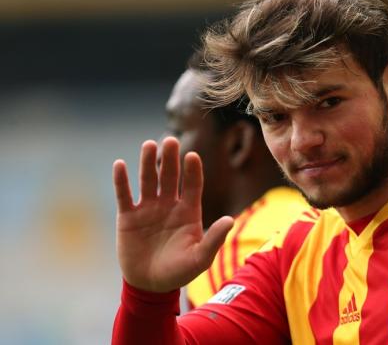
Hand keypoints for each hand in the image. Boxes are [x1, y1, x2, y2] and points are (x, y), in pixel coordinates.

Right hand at [113, 137, 232, 291]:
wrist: (150, 285)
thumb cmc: (179, 272)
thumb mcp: (200, 258)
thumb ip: (214, 239)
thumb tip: (229, 220)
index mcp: (189, 211)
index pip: (193, 185)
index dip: (193, 171)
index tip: (192, 156)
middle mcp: (169, 204)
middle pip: (170, 176)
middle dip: (170, 159)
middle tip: (170, 140)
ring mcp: (148, 208)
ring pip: (148, 180)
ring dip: (148, 162)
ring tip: (149, 144)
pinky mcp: (128, 217)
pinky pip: (124, 195)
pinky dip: (121, 181)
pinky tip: (120, 164)